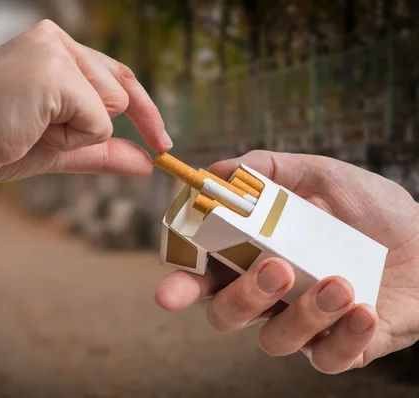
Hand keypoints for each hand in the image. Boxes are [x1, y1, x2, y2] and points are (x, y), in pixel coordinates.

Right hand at [0, 19, 170, 184]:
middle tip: (35, 129)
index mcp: (54, 48)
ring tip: (28, 125)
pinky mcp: (54, 70)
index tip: (161, 142)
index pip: (118, 76)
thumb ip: (103, 151)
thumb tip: (147, 163)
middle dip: (91, 126)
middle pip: (122, 90)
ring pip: (112, 104)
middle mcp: (56, 39)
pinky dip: (72, 136)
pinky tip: (30, 126)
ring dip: (78, 131)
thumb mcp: (57, 147)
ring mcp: (56, 50)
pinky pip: (99, 119)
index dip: (145, 111)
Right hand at [155, 150, 418, 373]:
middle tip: (274, 269)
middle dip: (242, 299)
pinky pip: (329, 359)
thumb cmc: (373, 209)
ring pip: (275, 341)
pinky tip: (366, 309)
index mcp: (256, 256)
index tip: (170, 293)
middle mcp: (273, 295)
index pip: (206, 275)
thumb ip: (271, 169)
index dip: (182, 286)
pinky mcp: (344, 348)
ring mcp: (306, 324)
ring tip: (341, 283)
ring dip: (303, 315)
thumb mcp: (322, 176)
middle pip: (226, 316)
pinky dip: (345, 337)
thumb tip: (220, 169)